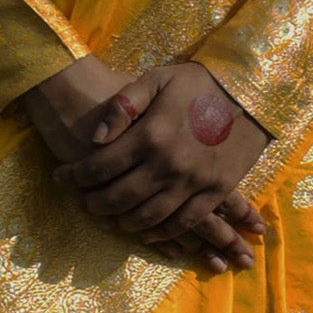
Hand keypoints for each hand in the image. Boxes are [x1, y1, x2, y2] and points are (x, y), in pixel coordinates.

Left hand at [18, 54, 267, 274]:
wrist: (252, 91)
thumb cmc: (199, 82)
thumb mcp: (156, 79)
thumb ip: (122, 106)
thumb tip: (95, 138)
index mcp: (150, 134)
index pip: (100, 166)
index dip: (75, 176)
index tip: (61, 177)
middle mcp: (168, 164)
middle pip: (118, 198)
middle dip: (92, 204)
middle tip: (81, 201)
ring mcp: (193, 182)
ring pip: (147, 218)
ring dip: (120, 223)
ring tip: (106, 218)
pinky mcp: (215, 192)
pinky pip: (182, 223)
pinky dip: (160, 233)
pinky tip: (145, 231)